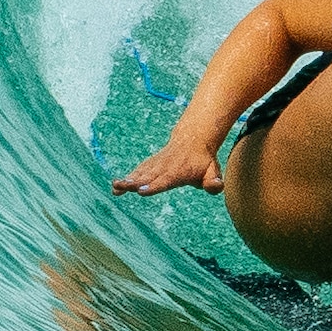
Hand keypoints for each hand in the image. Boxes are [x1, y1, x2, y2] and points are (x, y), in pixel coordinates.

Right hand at [111, 134, 227, 198]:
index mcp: (179, 172)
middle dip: (134, 183)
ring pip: (140, 173)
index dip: (153, 186)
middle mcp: (165, 167)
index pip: (164, 180)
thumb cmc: (204, 161)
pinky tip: (116, 187)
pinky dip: (127, 178)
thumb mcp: (213, 171)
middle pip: (147, 176)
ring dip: (127, 180)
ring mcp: (156, 165)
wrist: (193, 139)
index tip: (140, 191)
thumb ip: (214, 182)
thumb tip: (216, 187)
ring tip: (115, 187)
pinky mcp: (151, 164)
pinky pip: (138, 171)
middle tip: (121, 187)